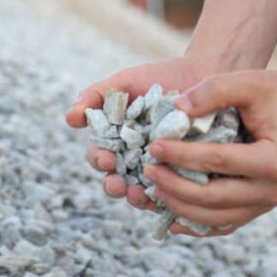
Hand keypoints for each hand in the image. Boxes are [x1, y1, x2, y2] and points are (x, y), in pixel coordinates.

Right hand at [64, 56, 214, 209]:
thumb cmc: (161, 78)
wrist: (206, 76)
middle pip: (116, 182)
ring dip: (135, 198)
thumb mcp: (126, 82)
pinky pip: (172, 196)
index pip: (100, 157)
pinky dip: (165, 200)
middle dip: (114, 186)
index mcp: (117, 140)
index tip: (106, 157)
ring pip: (141, 194)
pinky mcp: (184, 178)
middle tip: (118, 184)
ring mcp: (159, 170)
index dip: (99, 160)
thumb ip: (95, 96)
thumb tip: (70, 118)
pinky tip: (166, 197)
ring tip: (139, 194)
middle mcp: (134, 160)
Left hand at [144, 69, 276, 236]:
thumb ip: (213, 90)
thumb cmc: (276, 93)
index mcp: (273, 160)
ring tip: (154, 191)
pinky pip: (224, 224)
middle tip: (148, 172)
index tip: (153, 146)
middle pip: (215, 197)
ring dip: (181, 208)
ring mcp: (267, 203)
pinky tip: (172, 219)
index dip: (182, 155)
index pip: (218, 161)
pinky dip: (197, 224)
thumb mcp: (248, 82)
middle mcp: (273, 189)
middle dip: (176, 186)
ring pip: (217, 218)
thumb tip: (177, 108)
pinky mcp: (259, 208)